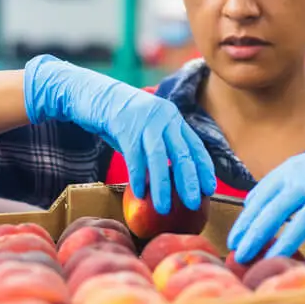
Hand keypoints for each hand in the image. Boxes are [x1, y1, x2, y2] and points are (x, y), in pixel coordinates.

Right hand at [23, 54, 215, 213]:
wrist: (94, 95)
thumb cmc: (122, 119)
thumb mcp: (148, 129)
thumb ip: (161, 147)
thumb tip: (174, 179)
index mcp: (173, 118)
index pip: (195, 146)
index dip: (204, 169)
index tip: (209, 189)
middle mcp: (164, 117)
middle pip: (182, 153)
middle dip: (189, 181)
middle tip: (193, 204)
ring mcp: (145, 120)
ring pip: (159, 158)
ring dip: (163, 186)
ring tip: (164, 208)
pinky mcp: (124, 125)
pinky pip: (134, 156)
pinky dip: (138, 177)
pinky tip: (139, 194)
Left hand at [227, 142, 304, 266]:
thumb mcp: (296, 169)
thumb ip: (273, 186)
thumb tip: (247, 206)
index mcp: (288, 172)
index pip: (259, 199)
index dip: (245, 223)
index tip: (233, 243)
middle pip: (275, 211)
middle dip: (255, 235)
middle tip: (241, 257)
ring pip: (303, 223)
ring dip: (284, 245)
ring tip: (268, 264)